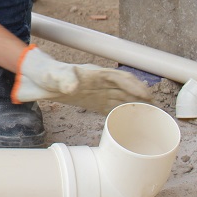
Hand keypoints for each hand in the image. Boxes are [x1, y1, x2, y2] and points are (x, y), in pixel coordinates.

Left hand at [13, 46, 151, 113]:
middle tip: (158, 111)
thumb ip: (62, 79)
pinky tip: (130, 123)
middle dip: (142, 98)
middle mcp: (100, 82)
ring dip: (135, 106)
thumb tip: (72, 86)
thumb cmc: (47, 74)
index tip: (146, 95)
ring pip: (121, 98)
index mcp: (94, 74)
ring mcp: (98, 92)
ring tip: (151, 118)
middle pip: (126, 89)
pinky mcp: (93, 101)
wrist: (38, 78)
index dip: (133, 85)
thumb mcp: (52, 76)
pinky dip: (122, 114)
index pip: (119, 78)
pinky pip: (111, 107)